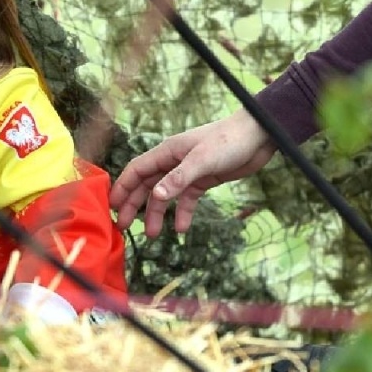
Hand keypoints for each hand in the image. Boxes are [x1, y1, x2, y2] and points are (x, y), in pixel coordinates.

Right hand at [110, 110, 276, 237]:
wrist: (258, 136)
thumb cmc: (228, 141)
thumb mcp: (202, 160)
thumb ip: (178, 179)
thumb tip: (156, 196)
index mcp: (167, 152)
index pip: (137, 170)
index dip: (123, 187)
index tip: (112, 207)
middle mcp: (173, 161)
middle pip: (147, 185)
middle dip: (135, 205)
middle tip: (125, 227)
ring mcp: (188, 171)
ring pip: (165, 195)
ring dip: (158, 214)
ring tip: (153, 234)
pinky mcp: (203, 180)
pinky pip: (187, 199)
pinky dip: (183, 213)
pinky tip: (181, 228)